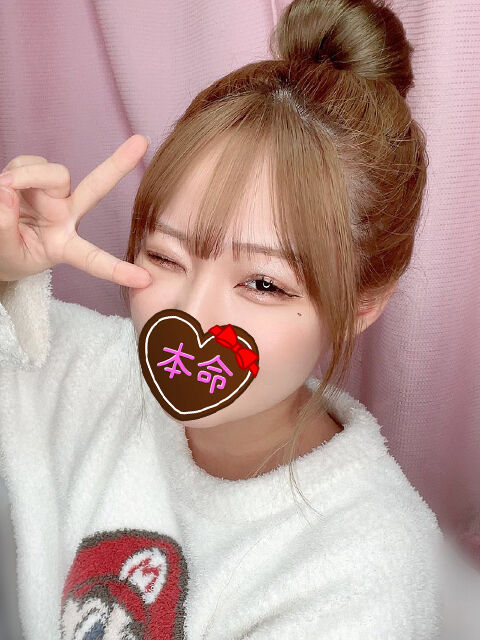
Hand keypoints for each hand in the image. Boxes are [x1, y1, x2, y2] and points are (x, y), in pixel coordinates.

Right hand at [0, 134, 151, 287]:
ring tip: (5, 188)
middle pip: (95, 188)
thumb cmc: (8, 254)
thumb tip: (6, 193)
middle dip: (118, 165)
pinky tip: (6, 184)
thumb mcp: (6, 255)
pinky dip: (16, 171)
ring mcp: (53, 194)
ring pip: (52, 173)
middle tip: (141, 141)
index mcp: (65, 246)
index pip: (93, 259)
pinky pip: (27, 163)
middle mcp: (66, 216)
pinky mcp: (36, 176)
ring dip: (26, 176)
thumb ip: (4, 231)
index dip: (117, 270)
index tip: (145, 281)